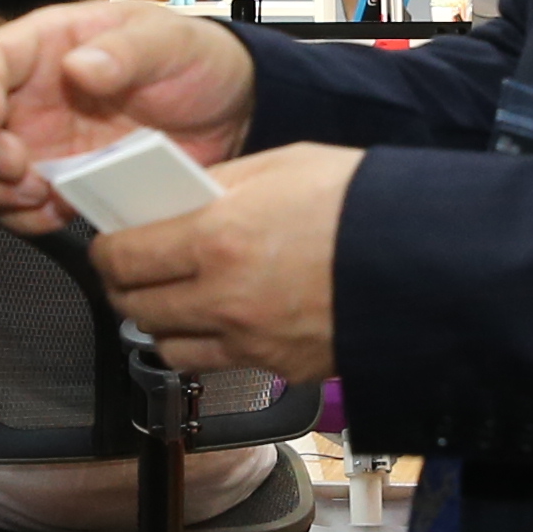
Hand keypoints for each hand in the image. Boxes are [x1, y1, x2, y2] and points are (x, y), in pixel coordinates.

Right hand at [0, 0, 256, 228]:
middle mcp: (32, 93)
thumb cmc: (196, 59)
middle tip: (16, 167)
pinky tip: (55, 210)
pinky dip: (22, 217)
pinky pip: (14, 206)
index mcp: (50, 44)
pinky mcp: (59, 181)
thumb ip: (126, 50)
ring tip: (40, 193)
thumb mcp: (171, 41)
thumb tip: (80, 68)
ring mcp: (41, 140)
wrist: (231, 112)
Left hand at [85, 145, 357, 379]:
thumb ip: (220, 184)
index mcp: (218, 238)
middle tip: (133, 269)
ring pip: (167, 346)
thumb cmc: (363, 204)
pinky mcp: (279, 366)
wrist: (428, 260)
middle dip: (124, 287)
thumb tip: (178, 197)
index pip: (122, 257)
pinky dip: (206, 344)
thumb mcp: (282, 165)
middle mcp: (223, 298)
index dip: (104, 250)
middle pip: (135, 307)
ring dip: (160, 323)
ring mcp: (250, 340)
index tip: (109, 241)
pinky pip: (217, 363)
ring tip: (175, 297)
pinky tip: (223, 317)